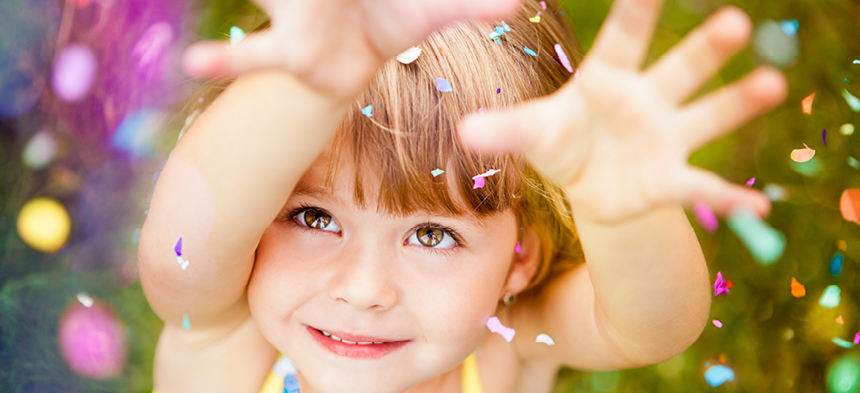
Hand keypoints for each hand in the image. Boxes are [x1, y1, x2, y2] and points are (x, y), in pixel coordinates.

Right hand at [182, 0, 519, 99]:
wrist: (359, 44)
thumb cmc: (395, 16)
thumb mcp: (433, 10)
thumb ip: (471, 4)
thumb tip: (520, 3)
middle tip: (311, 0)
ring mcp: (295, 18)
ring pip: (274, 10)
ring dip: (263, 18)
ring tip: (210, 53)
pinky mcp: (286, 56)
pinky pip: (251, 58)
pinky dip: (226, 63)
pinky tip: (195, 67)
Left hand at [458, 0, 786, 223]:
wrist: (588, 182)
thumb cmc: (562, 141)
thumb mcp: (532, 134)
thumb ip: (506, 129)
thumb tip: (465, 131)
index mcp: (608, 80)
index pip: (624, 39)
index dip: (637, 11)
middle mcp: (647, 100)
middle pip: (679, 69)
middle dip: (705, 49)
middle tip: (734, 21)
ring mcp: (666, 137)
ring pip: (706, 115)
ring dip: (737, 102)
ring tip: (771, 84)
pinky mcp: (671, 178)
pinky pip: (702, 186)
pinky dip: (727, 196)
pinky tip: (760, 204)